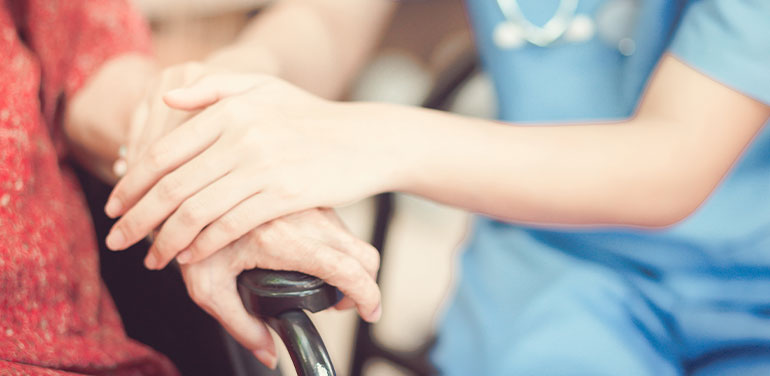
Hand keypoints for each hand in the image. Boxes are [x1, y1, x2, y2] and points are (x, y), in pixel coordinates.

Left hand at [105, 73, 393, 269]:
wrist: (365, 140)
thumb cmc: (311, 116)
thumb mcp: (264, 88)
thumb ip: (213, 89)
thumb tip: (167, 101)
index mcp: (229, 110)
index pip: (163, 152)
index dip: (130, 183)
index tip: (114, 205)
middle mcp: (241, 136)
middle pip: (172, 186)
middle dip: (137, 220)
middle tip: (117, 240)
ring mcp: (263, 166)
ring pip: (197, 211)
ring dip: (166, 241)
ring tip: (152, 259)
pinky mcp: (285, 194)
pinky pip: (231, 225)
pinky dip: (204, 245)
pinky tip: (191, 257)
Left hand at [179, 208, 381, 367]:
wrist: (184, 191)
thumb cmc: (187, 236)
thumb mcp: (207, 288)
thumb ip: (240, 326)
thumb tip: (269, 353)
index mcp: (279, 239)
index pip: (345, 269)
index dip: (367, 296)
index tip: (370, 313)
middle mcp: (300, 216)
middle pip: (361, 253)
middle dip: (363, 285)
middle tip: (339, 305)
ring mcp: (306, 202)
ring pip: (352, 238)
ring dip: (349, 264)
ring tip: (320, 283)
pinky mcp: (305, 195)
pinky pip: (337, 225)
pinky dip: (337, 246)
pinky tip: (311, 258)